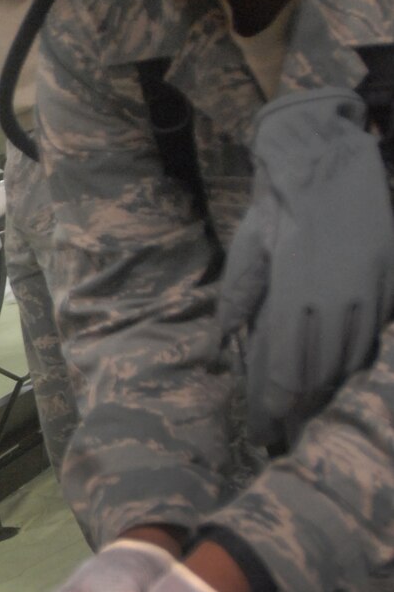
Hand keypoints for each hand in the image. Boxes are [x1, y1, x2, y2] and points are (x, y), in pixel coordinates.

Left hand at [217, 88, 393, 445]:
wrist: (325, 161)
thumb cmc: (278, 210)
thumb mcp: (246, 256)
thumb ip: (235, 308)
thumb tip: (216, 354)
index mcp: (296, 296)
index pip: (289, 373)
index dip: (278, 408)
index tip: (267, 430)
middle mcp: (337, 300)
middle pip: (324, 376)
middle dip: (305, 409)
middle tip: (288, 431)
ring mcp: (371, 290)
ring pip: (355, 360)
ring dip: (334, 388)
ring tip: (315, 407)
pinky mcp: (393, 279)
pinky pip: (380, 333)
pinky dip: (361, 355)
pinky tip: (345, 369)